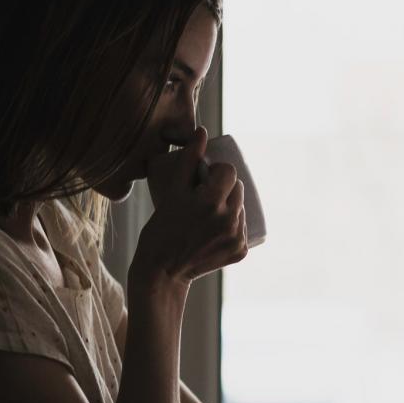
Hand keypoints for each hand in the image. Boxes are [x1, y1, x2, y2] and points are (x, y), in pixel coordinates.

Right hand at [134, 127, 247, 285]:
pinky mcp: (241, 251)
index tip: (205, 178)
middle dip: (224, 188)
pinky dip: (233, 226)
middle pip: (238, 189)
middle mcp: (229, 220)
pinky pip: (243, 228)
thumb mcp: (172, 192)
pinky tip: (217, 229)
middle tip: (205, 196)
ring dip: (230, 206)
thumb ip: (187, 160)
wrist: (162, 271)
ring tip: (210, 213)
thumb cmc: (161, 228)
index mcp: (210, 202)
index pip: (229, 172)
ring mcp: (237, 237)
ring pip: (241, 208)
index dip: (218, 172)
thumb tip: (202, 131)